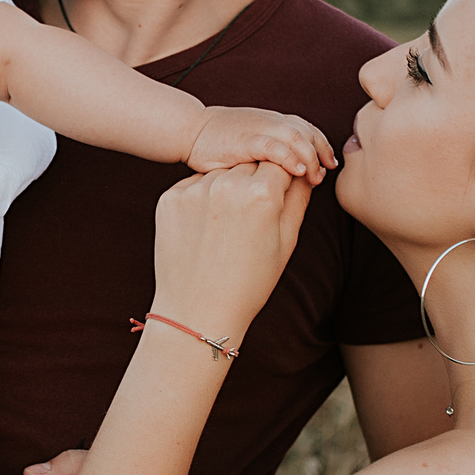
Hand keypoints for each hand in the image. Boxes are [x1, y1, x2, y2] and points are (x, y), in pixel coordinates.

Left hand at [150, 164, 314, 348]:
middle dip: (254, 184)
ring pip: (220, 173)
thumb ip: (298, 197)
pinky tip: (205, 230)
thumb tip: (305, 171)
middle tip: (249, 221)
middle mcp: (226, 184)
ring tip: (225, 229)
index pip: (280, 163)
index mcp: (261, 193)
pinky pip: (194, 186)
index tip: (277, 199)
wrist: (197, 311)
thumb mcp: (285, 241)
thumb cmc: (248, 282)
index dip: (282, 180)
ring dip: (226, 189)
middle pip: (249, 165)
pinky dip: (201, 200)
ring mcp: (193, 190)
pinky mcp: (169, 198)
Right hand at [186, 106, 333, 183]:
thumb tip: (290, 174)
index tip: (329, 165)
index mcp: (273, 120)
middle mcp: (270, 121)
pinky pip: (274, 147)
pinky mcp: (246, 140)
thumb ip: (270, 152)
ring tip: (313, 178)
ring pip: (296, 138)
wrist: (190, 130)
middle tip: (322, 176)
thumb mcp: (250, 143)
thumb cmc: (218, 143)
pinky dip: (290, 159)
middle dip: (320, 154)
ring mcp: (258, 128)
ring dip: (310, 158)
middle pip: (307, 132)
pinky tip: (297, 172)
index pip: (308, 129)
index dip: (322, 146)